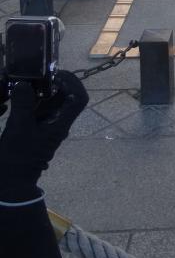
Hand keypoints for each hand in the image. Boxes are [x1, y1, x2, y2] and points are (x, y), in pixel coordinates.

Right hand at [0, 71, 87, 201]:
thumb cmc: (17, 157)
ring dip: (44, 92)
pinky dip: (34, 101)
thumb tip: (23, 84)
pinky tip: (21, 97)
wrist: (11, 183)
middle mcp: (58, 124)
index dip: (74, 83)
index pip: (79, 100)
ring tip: (27, 83)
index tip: (57, 74)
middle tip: (38, 75)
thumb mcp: (18, 129)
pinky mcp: (37, 131)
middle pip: (67, 99)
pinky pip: (42, 111)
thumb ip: (23, 105)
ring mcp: (48, 128)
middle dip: (56, 84)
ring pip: (53, 104)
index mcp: (60, 124)